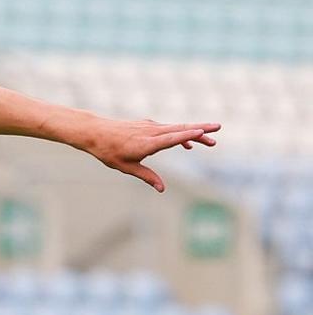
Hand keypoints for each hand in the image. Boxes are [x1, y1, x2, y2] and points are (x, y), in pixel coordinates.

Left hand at [79, 118, 218, 192]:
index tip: (202, 132)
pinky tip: (187, 143)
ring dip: (194, 132)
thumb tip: (162, 189)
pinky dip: (180, 134)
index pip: (171, 137)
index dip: (187, 135)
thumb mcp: (127, 167)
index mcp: (146, 143)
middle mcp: (151, 132)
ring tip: (210, 141)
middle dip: (200, 129)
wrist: (95, 133)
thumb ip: (147, 176)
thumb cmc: (109, 152)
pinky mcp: (148, 125)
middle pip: (179, 129)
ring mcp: (150, 126)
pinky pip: (168, 129)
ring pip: (176, 128)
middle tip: (218, 129)